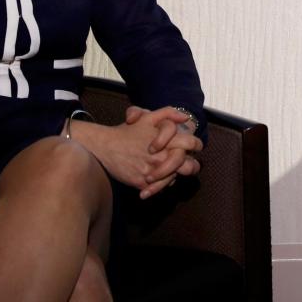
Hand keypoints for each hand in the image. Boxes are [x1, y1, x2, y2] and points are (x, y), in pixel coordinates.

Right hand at [70, 108, 202, 198]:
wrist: (105, 147)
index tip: (195, 147)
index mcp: (167, 140)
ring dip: (174, 175)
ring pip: (174, 178)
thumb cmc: (128, 131)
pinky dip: (159, 185)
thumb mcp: (148, 117)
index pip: (191, 144)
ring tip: (170, 172)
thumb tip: (186, 118)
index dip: (196, 145)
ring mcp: (153, 171)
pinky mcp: (143, 182)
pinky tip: (154, 180)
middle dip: (190, 166)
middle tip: (188, 165)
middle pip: (188, 166)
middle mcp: (162, 156)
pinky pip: (158, 187)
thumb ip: (168, 114)